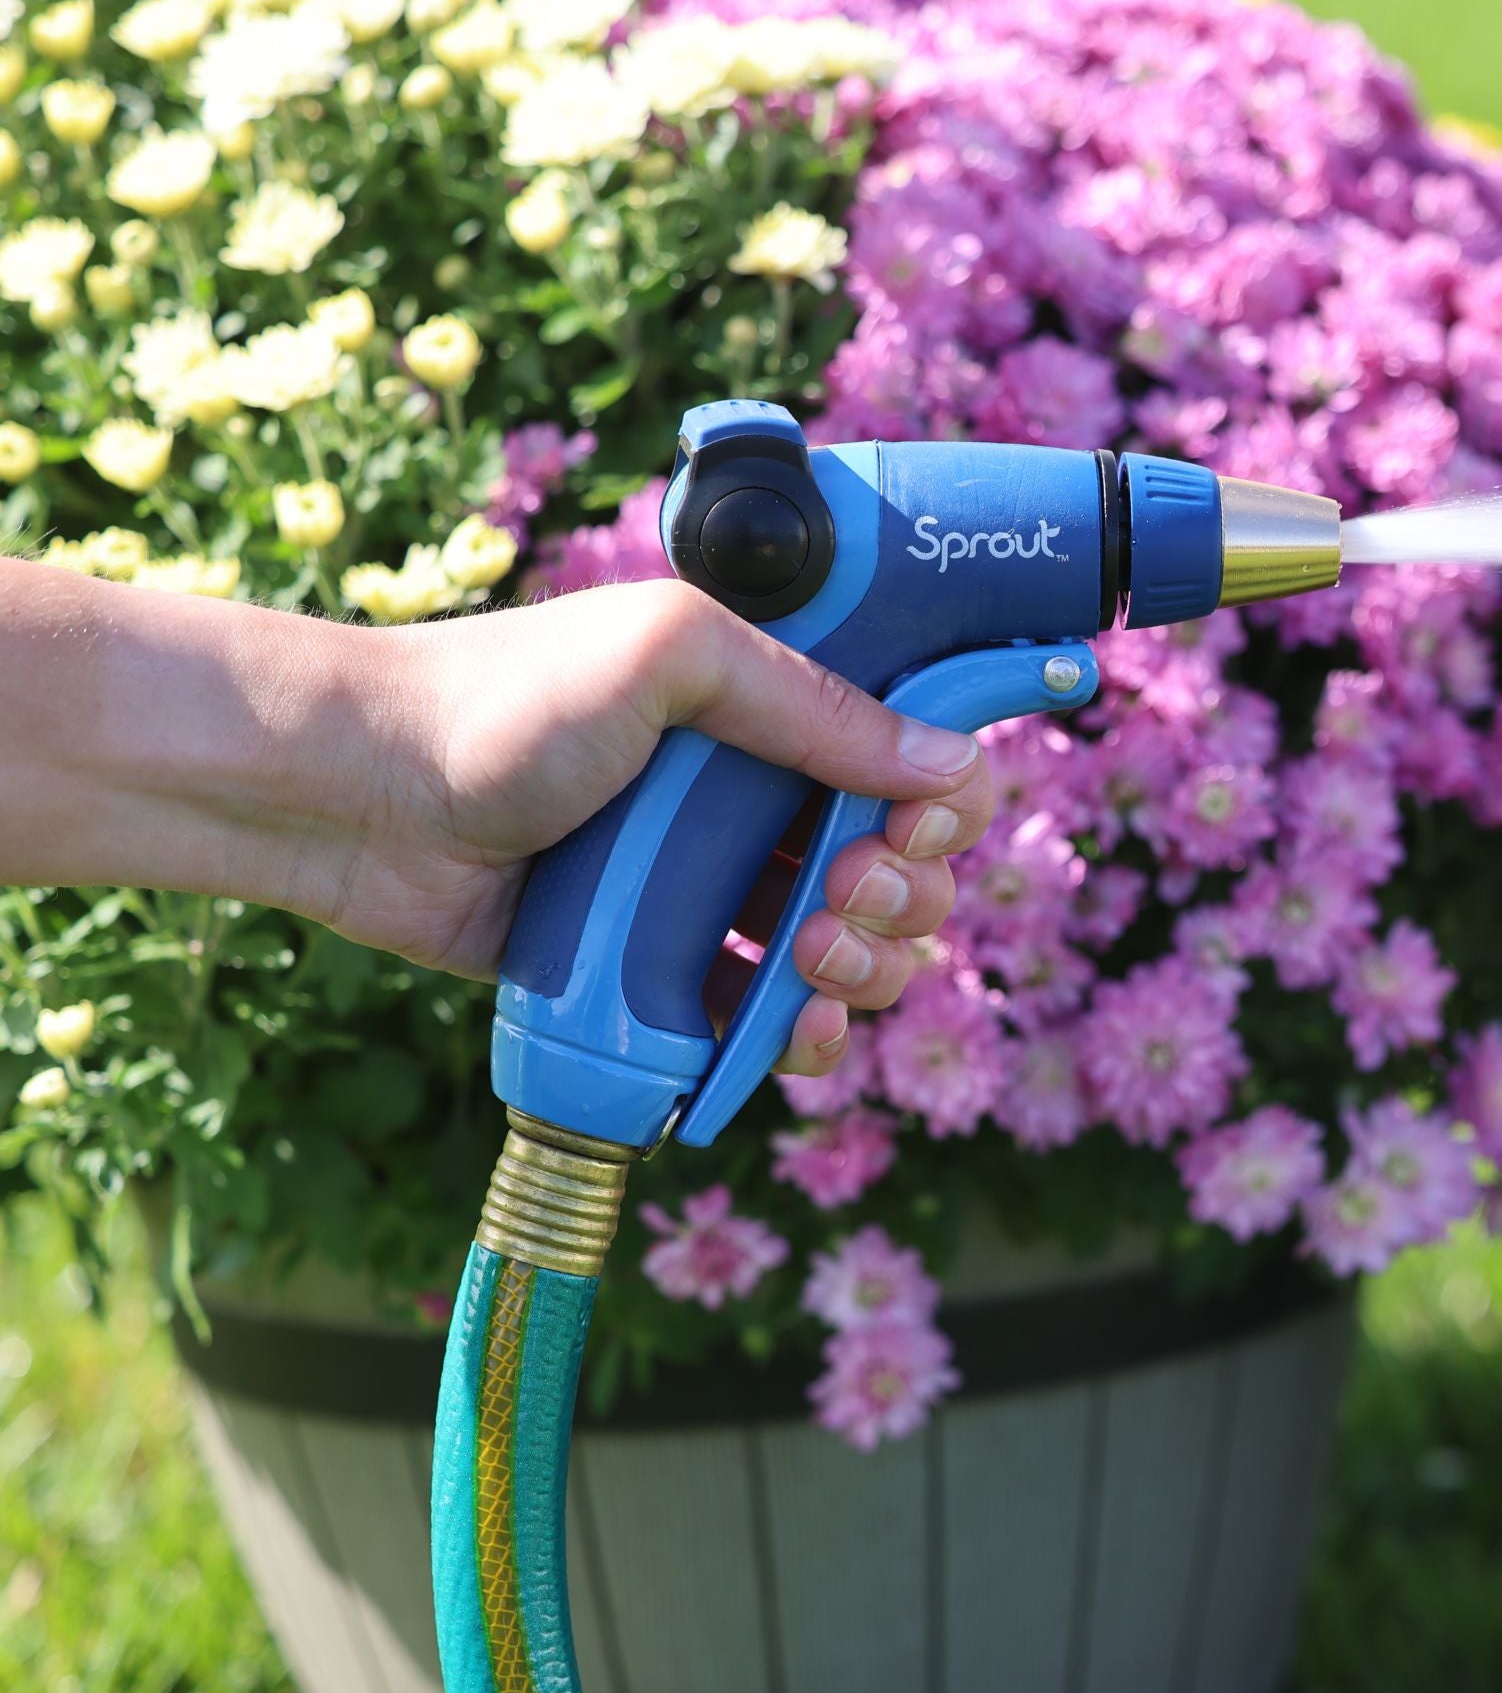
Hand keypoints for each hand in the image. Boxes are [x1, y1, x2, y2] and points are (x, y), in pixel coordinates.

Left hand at [332, 580, 994, 1074]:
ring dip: (866, 969)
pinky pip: (769, 1021)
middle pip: (904, 871)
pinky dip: (803, 1035)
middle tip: (842, 891)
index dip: (940, 800)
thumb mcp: (670, 656)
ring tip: (810, 958)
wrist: (359, 798)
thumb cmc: (501, 701)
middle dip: (904, 895)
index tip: (910, 824)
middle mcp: (757, 801)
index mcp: (771, 710)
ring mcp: (714, 893)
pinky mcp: (665, 976)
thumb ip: (812, 705)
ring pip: (854, 956)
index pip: (915, 761)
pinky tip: (790, 1026)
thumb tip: (951, 767)